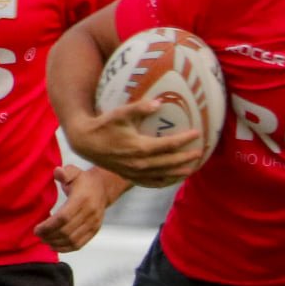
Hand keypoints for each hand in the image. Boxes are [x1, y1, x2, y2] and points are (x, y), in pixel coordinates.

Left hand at [35, 165, 112, 251]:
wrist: (103, 189)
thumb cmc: (83, 181)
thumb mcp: (74, 172)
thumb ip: (65, 172)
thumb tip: (57, 172)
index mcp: (83, 199)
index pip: (64, 218)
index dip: (48, 226)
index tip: (37, 230)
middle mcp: (90, 213)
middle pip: (66, 231)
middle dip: (50, 235)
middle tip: (39, 235)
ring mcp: (94, 223)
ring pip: (72, 239)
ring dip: (56, 243)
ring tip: (45, 240)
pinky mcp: (95, 230)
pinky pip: (80, 244)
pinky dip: (66, 248)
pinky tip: (55, 246)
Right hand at [63, 100, 203, 188]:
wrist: (85, 142)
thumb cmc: (104, 125)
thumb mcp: (120, 113)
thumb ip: (140, 108)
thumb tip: (159, 103)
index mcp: (139, 148)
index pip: (168, 145)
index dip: (184, 140)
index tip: (197, 134)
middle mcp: (139, 163)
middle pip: (169, 163)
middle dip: (185, 158)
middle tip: (199, 153)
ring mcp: (134, 172)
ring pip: (161, 176)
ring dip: (177, 173)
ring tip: (190, 170)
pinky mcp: (129, 176)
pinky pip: (150, 183)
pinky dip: (163, 182)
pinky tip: (171, 180)